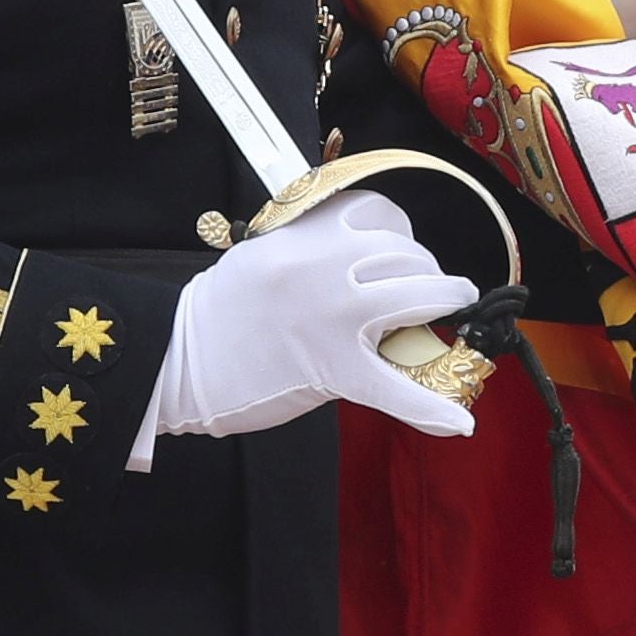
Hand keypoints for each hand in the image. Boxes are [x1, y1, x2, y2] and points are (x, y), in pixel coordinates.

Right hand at [135, 191, 481, 462]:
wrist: (175, 359)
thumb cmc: (218, 312)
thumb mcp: (263, 253)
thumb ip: (313, 247)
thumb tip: (367, 256)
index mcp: (304, 235)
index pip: (377, 213)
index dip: (400, 233)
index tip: (400, 251)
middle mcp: (325, 266)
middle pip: (405, 253)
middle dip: (424, 269)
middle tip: (424, 290)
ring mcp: (333, 316)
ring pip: (418, 295)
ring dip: (444, 300)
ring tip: (450, 308)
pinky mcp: (333, 368)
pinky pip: (394, 389)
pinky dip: (430, 410)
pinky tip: (459, 422)